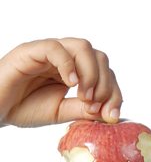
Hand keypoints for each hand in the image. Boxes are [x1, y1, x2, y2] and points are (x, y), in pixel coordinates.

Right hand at [0, 38, 121, 126]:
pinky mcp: (31, 50)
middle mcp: (66, 57)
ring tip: (85, 96)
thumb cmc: (24, 108)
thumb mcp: (62, 112)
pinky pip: (55, 48)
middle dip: (105, 84)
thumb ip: (85, 109)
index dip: (114, 92)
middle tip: (95, 105)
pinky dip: (68, 64)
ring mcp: (49, 51)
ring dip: (91, 73)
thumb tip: (110, 112)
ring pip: (83, 47)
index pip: (106, 72)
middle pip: (100, 57)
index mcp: (76, 70)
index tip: (112, 114)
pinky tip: (70, 84)